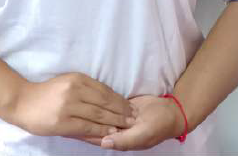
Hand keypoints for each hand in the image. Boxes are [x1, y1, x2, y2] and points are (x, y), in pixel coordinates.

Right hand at [8, 72, 135, 138]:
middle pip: (104, 102)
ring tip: (126, 126)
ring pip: (98, 115)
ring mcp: (69, 106)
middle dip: (121, 111)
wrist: (23, 102)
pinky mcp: (63, 122)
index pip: (104, 90)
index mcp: (77, 79)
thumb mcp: (67, 83)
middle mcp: (74, 90)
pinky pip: (87, 127)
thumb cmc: (47, 94)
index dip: (119, 99)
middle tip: (134, 118)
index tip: (130, 106)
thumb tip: (109, 100)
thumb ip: (85, 90)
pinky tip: (110, 133)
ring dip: (115, 122)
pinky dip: (101, 130)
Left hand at [61, 94, 184, 150]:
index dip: (83, 131)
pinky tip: (86, 96)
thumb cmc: (158, 125)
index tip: (69, 123)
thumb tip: (104, 142)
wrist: (171, 111)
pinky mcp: (120, 106)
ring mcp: (117, 118)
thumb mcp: (143, 134)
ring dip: (88, 110)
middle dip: (82, 119)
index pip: (96, 137)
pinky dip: (97, 102)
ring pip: (99, 115)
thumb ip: (124, 140)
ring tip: (71, 101)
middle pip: (94, 126)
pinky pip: (106, 106)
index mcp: (119, 141)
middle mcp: (116, 130)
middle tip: (66, 108)